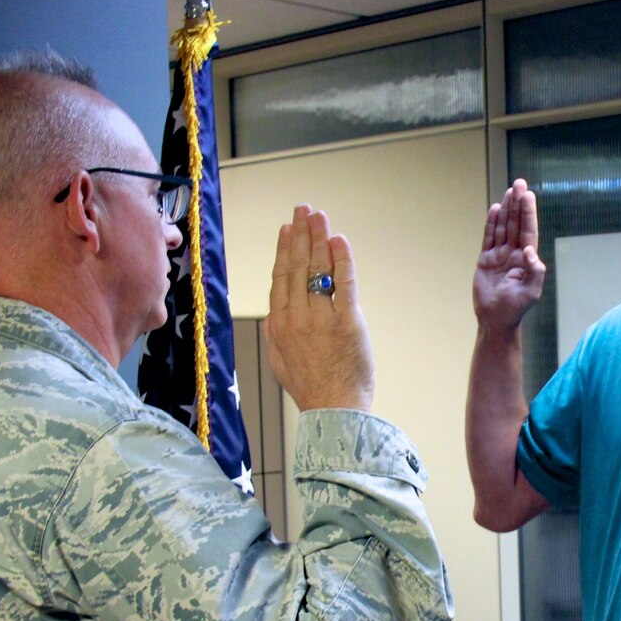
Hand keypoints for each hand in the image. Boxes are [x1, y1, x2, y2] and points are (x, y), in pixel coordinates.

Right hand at [263, 205, 374, 411]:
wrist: (333, 410)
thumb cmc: (310, 389)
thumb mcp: (279, 362)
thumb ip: (275, 334)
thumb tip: (273, 315)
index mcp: (279, 324)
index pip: (281, 277)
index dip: (285, 249)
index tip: (287, 229)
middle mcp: (297, 317)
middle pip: (299, 266)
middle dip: (301, 234)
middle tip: (304, 210)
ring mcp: (321, 318)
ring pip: (319, 269)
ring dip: (319, 238)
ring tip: (320, 217)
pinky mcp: (347, 322)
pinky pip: (344, 283)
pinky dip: (342, 260)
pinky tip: (340, 241)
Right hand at [473, 179, 545, 331]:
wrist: (494, 320)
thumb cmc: (515, 309)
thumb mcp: (531, 292)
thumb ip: (535, 271)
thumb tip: (530, 251)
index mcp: (526, 259)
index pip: (528, 230)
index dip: (527, 212)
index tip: (527, 195)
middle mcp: (514, 253)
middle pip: (516, 223)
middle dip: (518, 204)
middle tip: (519, 183)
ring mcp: (500, 255)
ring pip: (503, 227)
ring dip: (506, 209)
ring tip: (509, 191)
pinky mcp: (486, 260)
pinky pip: (488, 238)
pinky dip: (491, 224)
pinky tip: (494, 209)